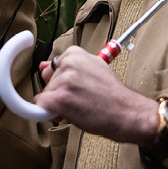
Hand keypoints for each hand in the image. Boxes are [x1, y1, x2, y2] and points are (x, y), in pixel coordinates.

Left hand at [35, 46, 158, 145]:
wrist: (126, 112)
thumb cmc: (111, 95)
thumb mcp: (93, 71)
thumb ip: (68, 68)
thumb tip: (43, 67)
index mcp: (75, 53)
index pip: (54, 67)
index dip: (64, 82)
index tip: (78, 87)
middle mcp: (69, 63)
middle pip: (48, 82)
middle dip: (60, 93)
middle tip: (82, 98)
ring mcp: (64, 80)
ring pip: (46, 95)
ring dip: (59, 105)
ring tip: (81, 106)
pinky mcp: (59, 98)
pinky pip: (41, 107)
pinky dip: (51, 114)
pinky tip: (69, 114)